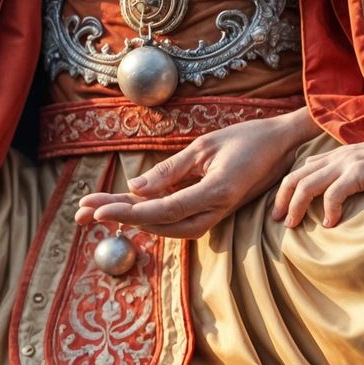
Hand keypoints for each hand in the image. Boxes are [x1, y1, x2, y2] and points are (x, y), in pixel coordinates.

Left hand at [74, 110, 319, 240]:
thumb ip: (171, 171)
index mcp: (215, 193)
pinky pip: (177, 218)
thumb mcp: (205, 146)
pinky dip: (151, 214)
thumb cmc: (246, 138)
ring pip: (167, 226)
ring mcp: (215, 213)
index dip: (128, 213)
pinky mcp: (213, 208)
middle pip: (159, 223)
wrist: (282, 144)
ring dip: (132, 218)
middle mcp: (214, 210)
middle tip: (81, 213)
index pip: (163, 210)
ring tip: (96, 210)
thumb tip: (136, 188)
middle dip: (119, 217)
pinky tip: (129, 207)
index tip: (97, 210)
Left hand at [271, 130, 363, 228]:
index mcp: (337, 155)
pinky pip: (334, 193)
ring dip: (297, 206)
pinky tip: (330, 225)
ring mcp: (346, 163)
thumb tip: (337, 195)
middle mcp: (336, 157)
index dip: (288, 188)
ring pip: (307, 185)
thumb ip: (349, 174)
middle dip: (283, 198)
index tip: (281, 208)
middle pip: (296, 176)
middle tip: (277, 220)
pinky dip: (328, 210)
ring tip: (294, 226)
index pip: (302, 169)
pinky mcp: (359, 172)